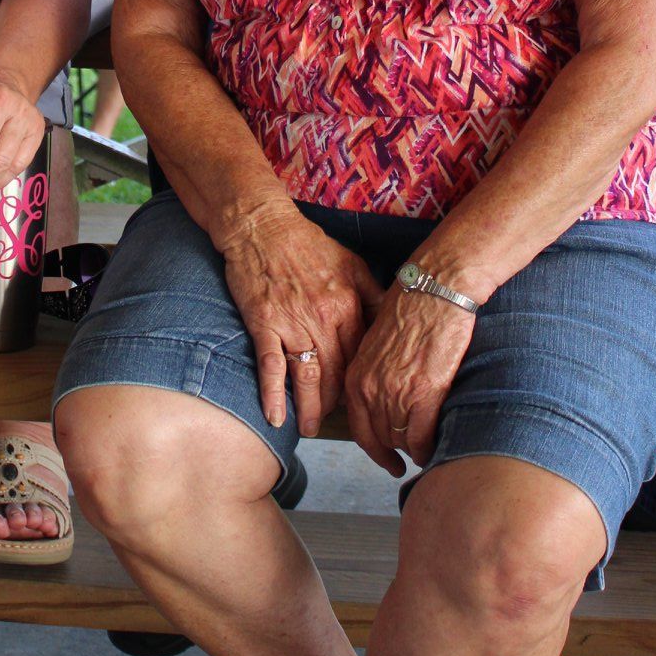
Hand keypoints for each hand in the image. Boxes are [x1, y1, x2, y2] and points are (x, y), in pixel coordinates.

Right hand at [217, 207, 383, 437]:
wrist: (263, 226)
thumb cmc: (308, 244)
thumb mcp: (352, 264)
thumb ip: (373, 295)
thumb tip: (393, 323)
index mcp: (348, 305)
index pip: (361, 356)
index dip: (363, 382)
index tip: (365, 401)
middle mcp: (324, 318)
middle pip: (338, 373)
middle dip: (339, 404)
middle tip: (339, 424)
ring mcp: (292, 323)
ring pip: (308, 376)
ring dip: (310, 407)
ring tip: (309, 429)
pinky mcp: (264, 323)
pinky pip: (271, 366)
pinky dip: (273, 394)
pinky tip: (276, 417)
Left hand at [342, 287, 475, 477]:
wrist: (435, 289)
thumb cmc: (411, 309)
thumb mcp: (376, 342)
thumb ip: (373, 372)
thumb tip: (381, 398)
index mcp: (357, 374)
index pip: (358, 427)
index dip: (374, 449)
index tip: (387, 461)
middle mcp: (371, 387)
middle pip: (381, 437)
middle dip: (396, 451)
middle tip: (410, 457)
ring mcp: (396, 391)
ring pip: (402, 439)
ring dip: (414, 448)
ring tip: (426, 448)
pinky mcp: (425, 391)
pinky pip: (422, 436)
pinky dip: (428, 446)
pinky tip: (435, 446)